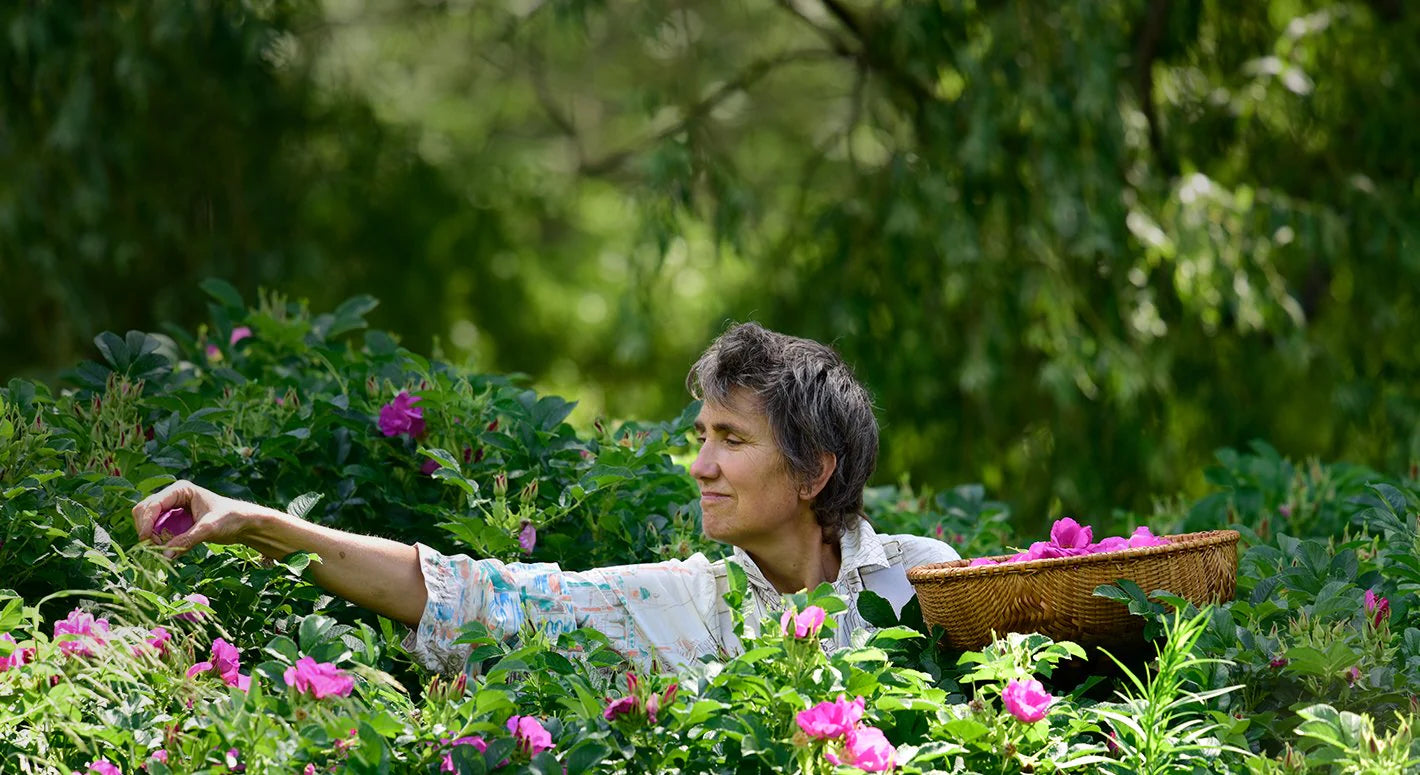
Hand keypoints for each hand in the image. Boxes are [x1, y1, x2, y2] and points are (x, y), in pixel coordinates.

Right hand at [132, 480, 272, 558]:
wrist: (243, 523)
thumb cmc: (230, 518)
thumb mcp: (209, 528)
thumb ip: (187, 540)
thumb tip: (164, 555)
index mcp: (181, 490)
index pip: (153, 504)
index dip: (146, 522)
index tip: (146, 540)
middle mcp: (173, 496)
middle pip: (144, 511)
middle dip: (146, 529)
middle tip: (155, 547)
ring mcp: (172, 508)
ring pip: (148, 521)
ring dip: (151, 536)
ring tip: (164, 548)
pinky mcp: (174, 520)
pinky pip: (156, 530)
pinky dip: (157, 540)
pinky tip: (168, 549)